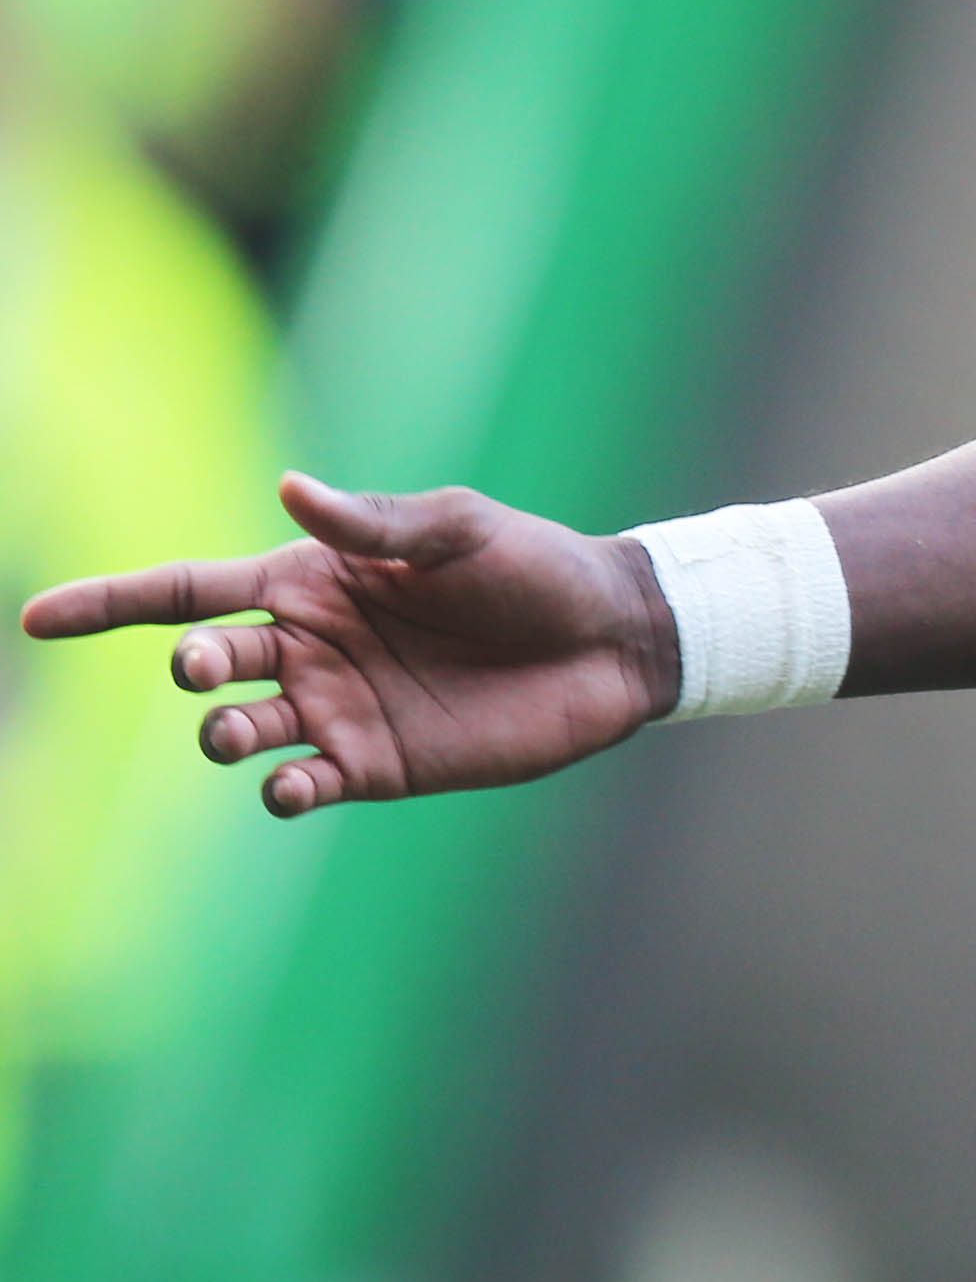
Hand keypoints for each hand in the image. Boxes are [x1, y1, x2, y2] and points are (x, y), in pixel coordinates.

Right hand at [19, 475, 679, 816]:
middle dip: (189, 670)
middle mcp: (307, 648)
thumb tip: (289, 490)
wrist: (612, 642)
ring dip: (224, 734)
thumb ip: (374, 524)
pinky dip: (281, 791)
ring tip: (239, 731)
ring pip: (238, 732)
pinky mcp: (377, 766)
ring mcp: (337, 710)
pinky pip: (301, 785)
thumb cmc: (536, 570)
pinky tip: (290, 786)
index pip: (185, 591)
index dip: (109, 603)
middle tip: (207, 671)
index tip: (36, 619)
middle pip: (205, 664)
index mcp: (310, 581)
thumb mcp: (460, 530)